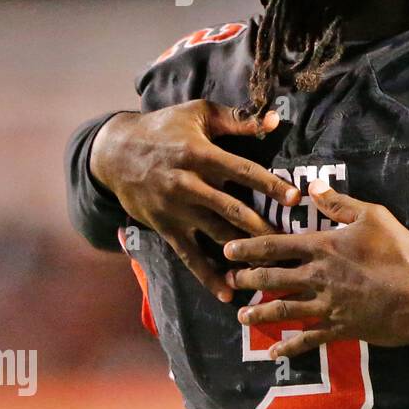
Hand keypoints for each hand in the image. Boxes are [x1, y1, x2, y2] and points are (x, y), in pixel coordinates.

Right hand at [90, 101, 300, 301]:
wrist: (113, 152)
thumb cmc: (164, 127)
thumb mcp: (198, 114)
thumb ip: (238, 120)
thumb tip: (275, 120)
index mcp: (200, 154)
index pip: (242, 171)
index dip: (269, 185)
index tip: (294, 199)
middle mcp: (188, 184)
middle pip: (232, 210)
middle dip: (263, 228)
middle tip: (291, 244)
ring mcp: (176, 209)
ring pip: (216, 236)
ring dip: (244, 254)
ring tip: (272, 270)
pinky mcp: (166, 228)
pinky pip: (190, 256)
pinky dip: (208, 276)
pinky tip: (228, 294)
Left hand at [224, 180, 408, 357]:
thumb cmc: (400, 254)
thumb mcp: (374, 217)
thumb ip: (340, 203)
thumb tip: (313, 187)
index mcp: (323, 248)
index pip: (276, 246)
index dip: (249, 247)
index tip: (228, 250)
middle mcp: (318, 277)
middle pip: (272, 279)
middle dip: (247, 280)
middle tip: (230, 281)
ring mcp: (327, 305)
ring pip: (283, 310)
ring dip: (260, 314)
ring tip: (242, 316)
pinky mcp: (339, 328)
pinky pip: (309, 339)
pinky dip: (290, 346)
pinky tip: (275, 352)